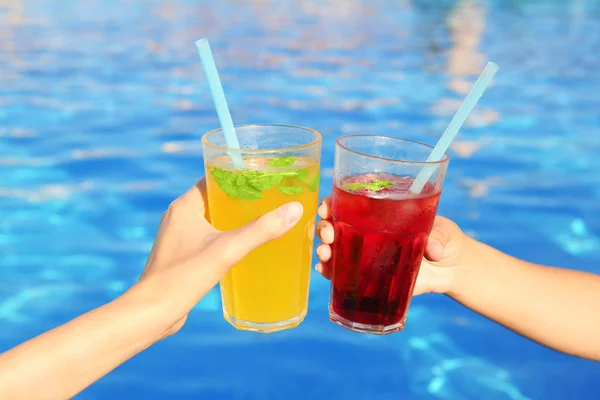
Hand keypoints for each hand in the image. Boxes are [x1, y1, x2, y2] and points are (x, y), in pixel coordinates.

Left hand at [137, 178, 303, 336]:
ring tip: (263, 222)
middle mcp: (179, 216)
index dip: (239, 176)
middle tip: (271, 201)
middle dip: (242, 199)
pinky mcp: (181, 255)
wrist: (151, 313)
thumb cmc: (183, 277)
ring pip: (213, 219)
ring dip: (235, 220)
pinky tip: (243, 249)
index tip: (265, 178)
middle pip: (217, 198)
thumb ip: (261, 230)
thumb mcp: (227, 250)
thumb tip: (295, 209)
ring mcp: (178, 237)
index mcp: (185, 205)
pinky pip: (208, 238)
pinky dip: (225, 238)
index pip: (215, 178)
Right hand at [314, 195, 469, 295]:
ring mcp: (363, 254)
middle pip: (333, 224)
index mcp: (377, 211)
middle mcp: (365, 230)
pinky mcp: (366, 276)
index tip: (327, 207)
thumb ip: (436, 237)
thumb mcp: (441, 231)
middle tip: (329, 234)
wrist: (449, 266)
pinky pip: (341, 274)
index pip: (346, 201)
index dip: (331, 202)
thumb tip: (433, 250)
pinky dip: (329, 271)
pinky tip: (325, 270)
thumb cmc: (442, 237)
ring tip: (326, 253)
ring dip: (324, 249)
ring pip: (333, 248)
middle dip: (324, 227)